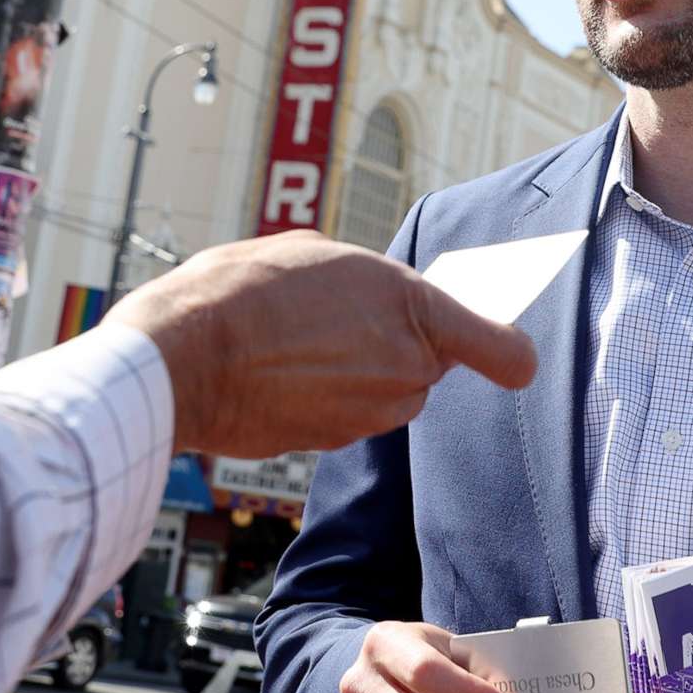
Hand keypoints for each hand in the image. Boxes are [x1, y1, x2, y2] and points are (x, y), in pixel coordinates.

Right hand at [104, 231, 537, 455]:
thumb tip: (370, 298)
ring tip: (297, 340)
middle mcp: (405, 367)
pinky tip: (280, 371)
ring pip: (388, 390)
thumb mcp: (313, 252)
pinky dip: (326, 396)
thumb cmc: (240, 292)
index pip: (503, 350)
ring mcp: (371, 412)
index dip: (509, 352)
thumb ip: (366, 279)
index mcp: (411, 307)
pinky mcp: (334, 441)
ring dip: (359, 371)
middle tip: (338, 318)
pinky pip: (348, 412)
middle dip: (396, 343)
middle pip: (428, 363)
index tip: (511, 354)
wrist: (180, 358)